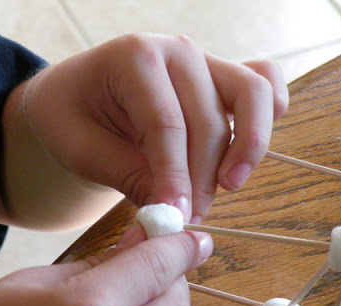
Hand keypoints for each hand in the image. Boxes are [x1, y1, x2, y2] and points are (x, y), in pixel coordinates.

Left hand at [9, 33, 287, 224]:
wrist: (76, 95)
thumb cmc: (71, 118)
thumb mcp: (81, 151)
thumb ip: (127, 176)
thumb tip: (172, 213)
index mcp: (134, 57)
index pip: (167, 125)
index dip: (176, 177)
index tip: (176, 218)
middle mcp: (177, 51)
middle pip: (210, 119)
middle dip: (204, 176)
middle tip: (191, 216)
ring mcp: (205, 59)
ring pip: (251, 94)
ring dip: (248, 147)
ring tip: (228, 186)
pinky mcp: (222, 76)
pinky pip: (264, 82)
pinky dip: (269, 112)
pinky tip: (249, 149)